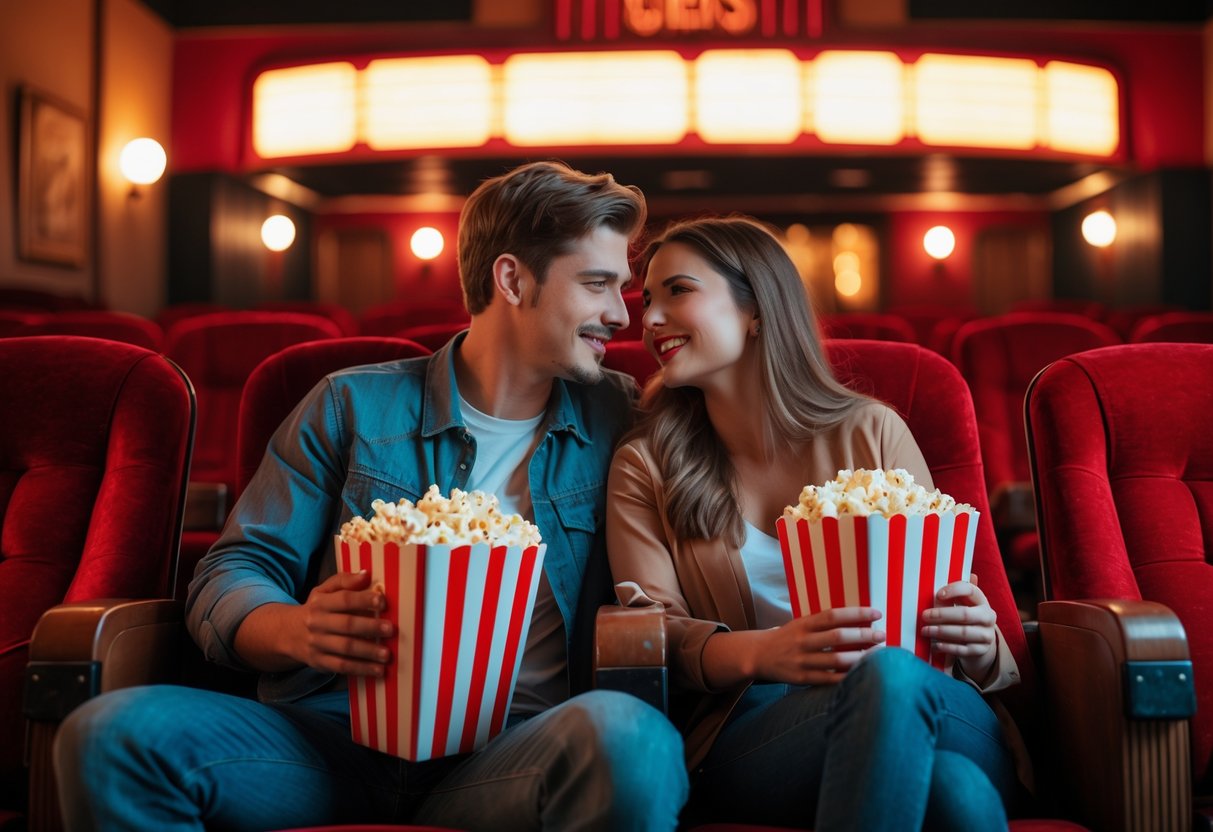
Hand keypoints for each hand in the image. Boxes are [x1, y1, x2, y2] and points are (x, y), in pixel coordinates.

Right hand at [292, 569, 394, 676]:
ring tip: (387, 654)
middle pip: (346, 625)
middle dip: (370, 627)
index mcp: (321, 603)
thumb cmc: (316, 608)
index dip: (363, 600)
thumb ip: (344, 581)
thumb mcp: (324, 590)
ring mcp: (318, 644)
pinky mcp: (319, 662)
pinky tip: (377, 670)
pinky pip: (341, 667)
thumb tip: (366, 575)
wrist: (287, 633)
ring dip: (368, 652)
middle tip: (390, 629)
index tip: (383, 601)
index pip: (344, 599)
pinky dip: (360, 669)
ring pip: (345, 648)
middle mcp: (318, 623)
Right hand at [753, 607, 884, 685]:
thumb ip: (823, 623)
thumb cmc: (786, 637)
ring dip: (859, 658)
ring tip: (877, 655)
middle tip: (881, 635)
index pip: (833, 615)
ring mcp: (801, 660)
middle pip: (837, 637)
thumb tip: (857, 620)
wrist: (758, 655)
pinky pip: (828, 679)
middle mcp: (802, 641)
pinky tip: (861, 674)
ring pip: (835, 660)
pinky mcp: (801, 678)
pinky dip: (846, 677)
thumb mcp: (800, 624)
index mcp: (804, 624)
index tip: (876, 613)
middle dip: (863, 635)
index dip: (856, 613)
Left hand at [920, 573, 997, 682]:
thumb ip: (952, 594)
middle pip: (964, 614)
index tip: (937, 594)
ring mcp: (986, 635)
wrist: (979, 641)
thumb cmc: (964, 615)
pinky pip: (963, 650)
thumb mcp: (961, 602)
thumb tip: (936, 579)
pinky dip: (947, 647)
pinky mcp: (981, 650)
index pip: (970, 590)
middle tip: (924, 616)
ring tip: (925, 631)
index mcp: (981, 600)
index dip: (954, 590)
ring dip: (941, 632)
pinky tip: (935, 645)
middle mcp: (988, 616)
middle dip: (941, 615)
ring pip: (963, 633)